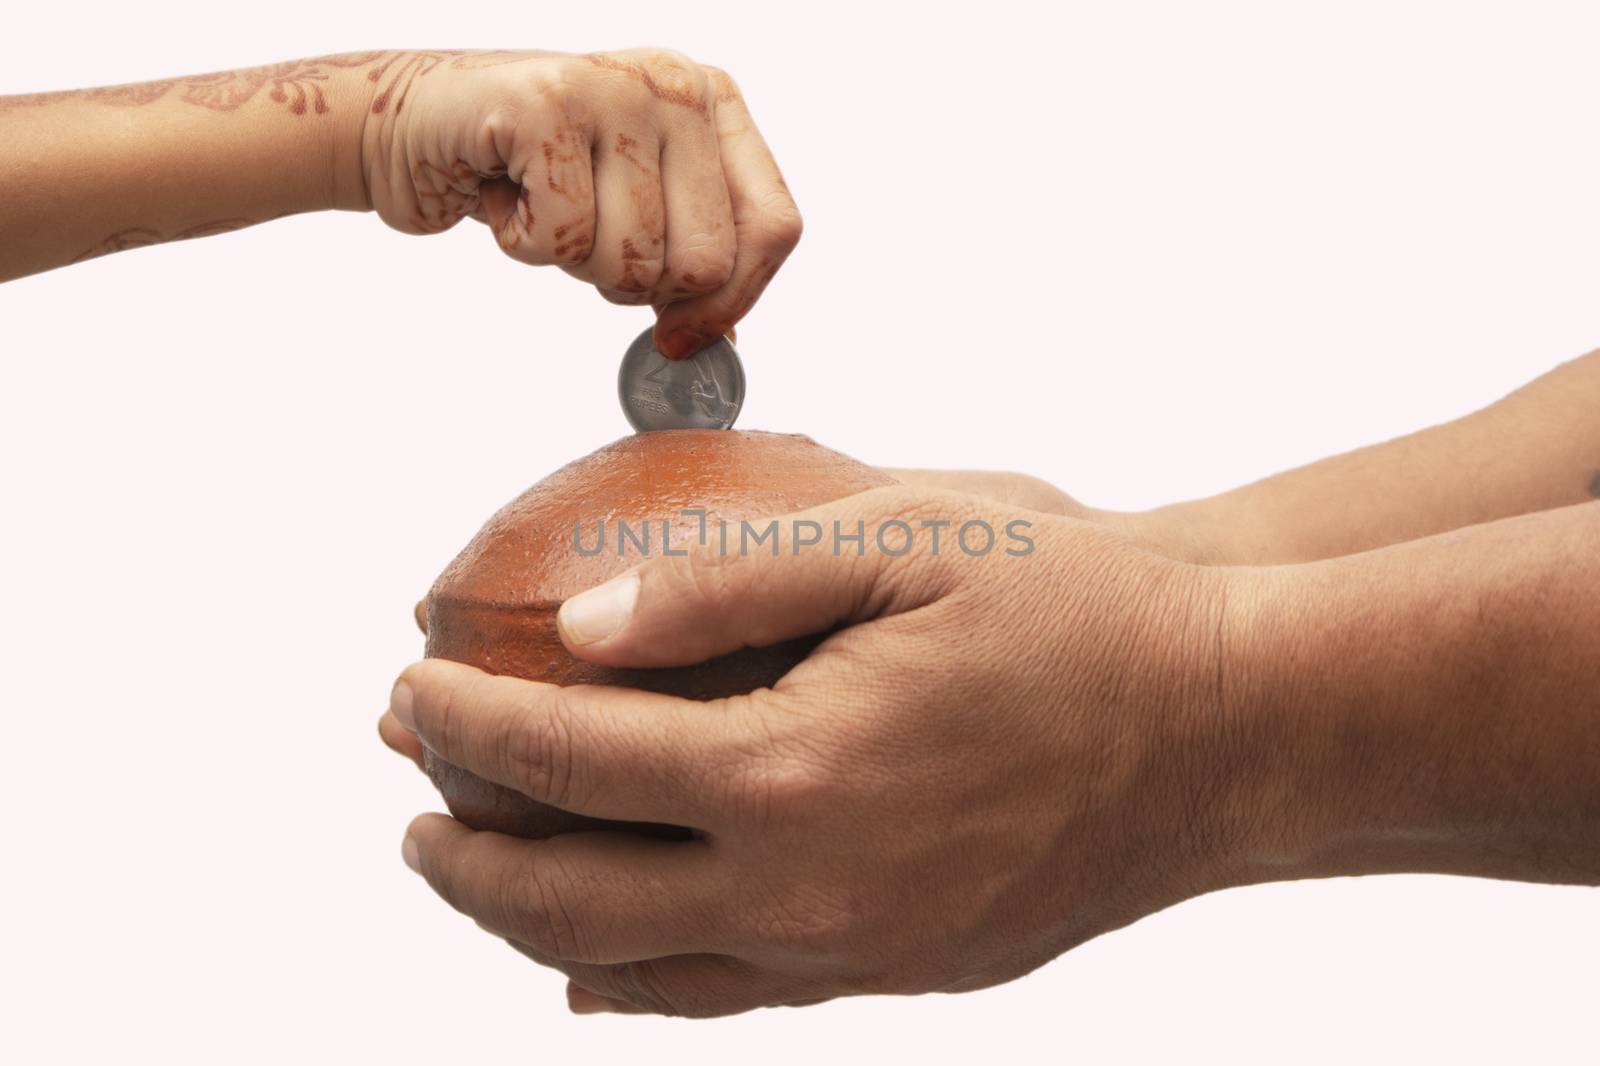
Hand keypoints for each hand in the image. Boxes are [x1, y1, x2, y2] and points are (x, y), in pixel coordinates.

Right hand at [363, 48, 800, 356]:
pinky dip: (521, 242)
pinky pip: (562, 238)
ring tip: (540, 203)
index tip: (680, 336)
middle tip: (584, 236)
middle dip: (634, 283)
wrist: (413, 130)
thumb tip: (723, 336)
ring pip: (631, 260)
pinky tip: (504, 192)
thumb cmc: (526, 172)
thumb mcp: (629, 208)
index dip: (732, 301)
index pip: (774, 227)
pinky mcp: (545, 104)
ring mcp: (614, 87)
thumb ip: (687, 259)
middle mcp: (675, 86)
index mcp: (713, 105)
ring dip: (571, 261)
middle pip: (703, 262)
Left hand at [385, 486, 1255, 1015]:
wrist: (1233, 727)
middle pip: (569, 899)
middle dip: (461, 856)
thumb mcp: (906, 540)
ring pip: (637, 969)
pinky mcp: (904, 972)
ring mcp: (857, 951)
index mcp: (793, 772)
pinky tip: (599, 967)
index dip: (464, 726)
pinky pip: (732, 999)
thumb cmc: (1082, 612)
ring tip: (476, 876)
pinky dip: (639, 982)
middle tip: (408, 805)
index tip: (405, 693)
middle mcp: (808, 891)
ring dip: (531, 926)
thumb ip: (730, 577)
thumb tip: (585, 628)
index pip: (568, 759)